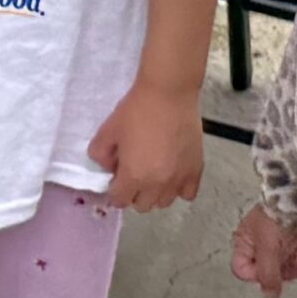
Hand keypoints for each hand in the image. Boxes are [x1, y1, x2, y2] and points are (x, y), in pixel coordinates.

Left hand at [87, 81, 202, 211]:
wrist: (168, 93)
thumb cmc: (136, 110)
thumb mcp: (107, 130)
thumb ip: (100, 154)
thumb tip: (109, 168)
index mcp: (133, 176)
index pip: (120, 201)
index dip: (115, 191)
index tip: (116, 178)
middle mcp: (157, 184)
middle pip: (143, 205)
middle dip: (134, 192)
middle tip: (134, 172)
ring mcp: (179, 178)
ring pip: (164, 202)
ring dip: (156, 192)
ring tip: (154, 172)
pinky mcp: (196, 169)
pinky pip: (187, 194)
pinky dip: (179, 188)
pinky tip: (173, 173)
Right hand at [230, 203, 296, 297]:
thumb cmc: (278, 216)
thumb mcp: (268, 247)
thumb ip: (267, 273)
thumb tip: (269, 295)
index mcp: (244, 242)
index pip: (242, 270)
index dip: (255, 275)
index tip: (268, 274)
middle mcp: (258, 245)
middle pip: (263, 272)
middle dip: (277, 275)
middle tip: (286, 272)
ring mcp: (276, 245)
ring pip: (280, 270)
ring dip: (290, 273)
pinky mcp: (292, 245)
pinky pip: (294, 263)